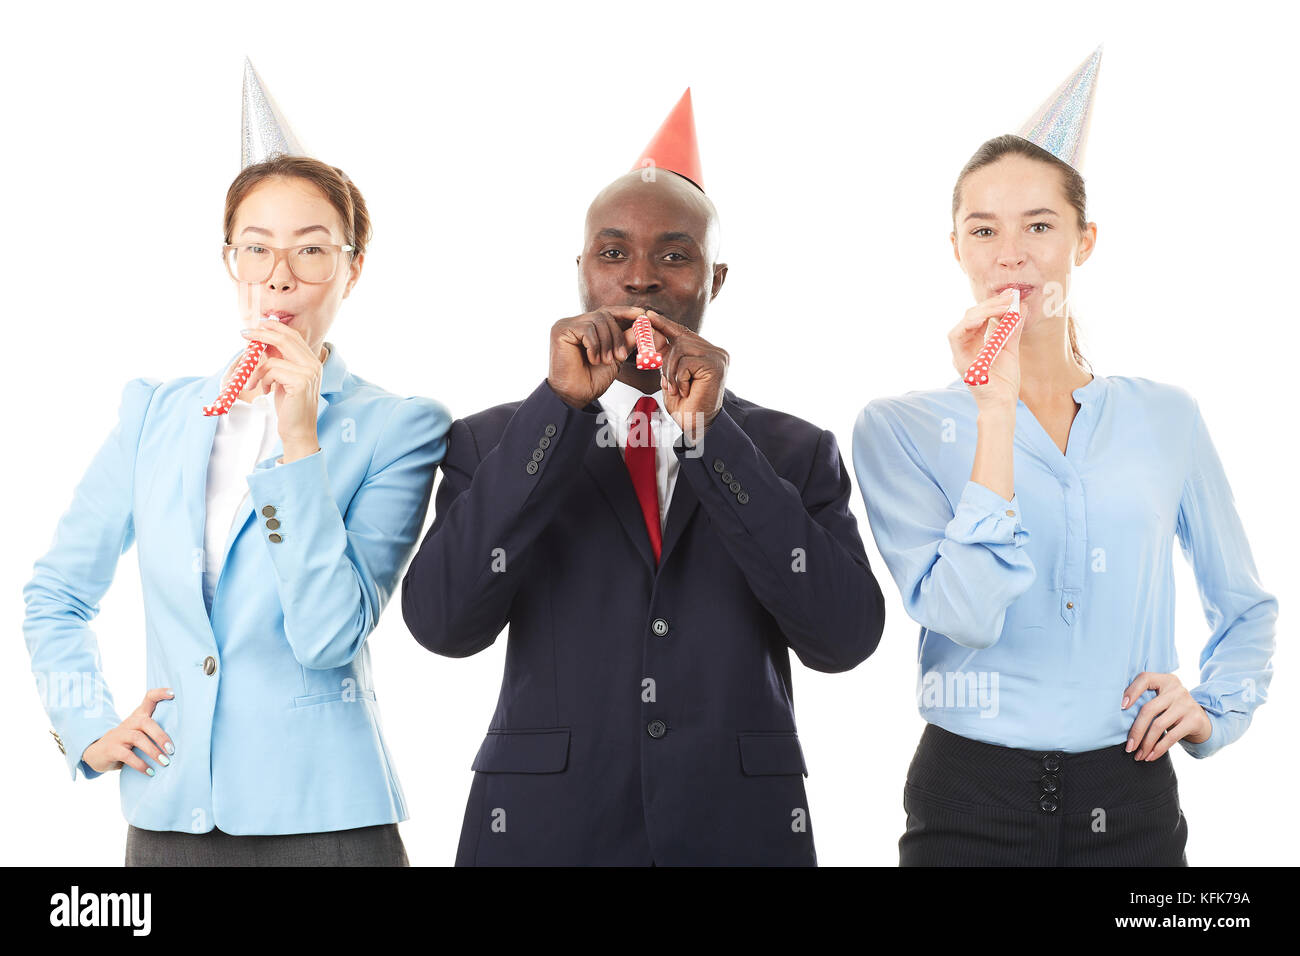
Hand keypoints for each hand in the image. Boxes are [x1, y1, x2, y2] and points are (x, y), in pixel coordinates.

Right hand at [82, 688, 175, 775]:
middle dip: (161, 736)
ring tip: (165, 762)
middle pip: (145, 722)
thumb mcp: (138, 733)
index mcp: (137, 716)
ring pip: (137, 738)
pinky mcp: (111, 749)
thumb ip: (153, 732)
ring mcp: (118, 735)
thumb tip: (184, 740)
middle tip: (172, 750)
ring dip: (153, 751)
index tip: (173, 693)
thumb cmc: (126, 743)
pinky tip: (150, 772)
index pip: (148, 699)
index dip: (160, 693)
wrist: (97, 754)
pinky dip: (140, 764)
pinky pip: (127, 755)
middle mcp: (128, 723)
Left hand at [241, 319, 322, 457]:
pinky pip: (272, 371)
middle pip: (285, 338)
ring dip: (256, 370)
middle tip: (243, 333)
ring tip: (252, 383)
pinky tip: (264, 391)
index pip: (293, 335)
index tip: (256, 325)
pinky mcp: (301, 382)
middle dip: (261, 334)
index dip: (274, 327)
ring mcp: (309, 372)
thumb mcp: (282, 379)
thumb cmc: (289, 406)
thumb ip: (277, 360)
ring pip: (273, 359)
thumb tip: (262, 341)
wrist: (298, 430)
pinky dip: (261, 380)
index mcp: (311, 361)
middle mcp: (313, 364)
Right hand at [547, 307, 642, 408]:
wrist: (576, 396)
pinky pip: (587, 329)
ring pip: (598, 320)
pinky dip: (595, 346)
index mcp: (588, 327)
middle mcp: (577, 322)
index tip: (642, 315)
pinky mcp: (561, 330)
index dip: (626, 312)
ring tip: (605, 361)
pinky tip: (593, 360)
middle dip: (617, 336)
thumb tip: (643, 326)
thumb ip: (626, 341)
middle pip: (605, 315)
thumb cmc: (591, 379)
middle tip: (621, 356)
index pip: (608, 312)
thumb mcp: (616, 358)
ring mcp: (567, 325)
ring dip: (607, 343)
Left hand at [641, 310, 727, 441]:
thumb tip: (652, 331)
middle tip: (668, 382)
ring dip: (671, 371)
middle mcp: (716, 351)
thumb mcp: (670, 374)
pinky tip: (686, 391)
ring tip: (677, 388)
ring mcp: (718, 357)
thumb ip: (665, 354)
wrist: (695, 425)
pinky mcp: (716, 365)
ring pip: (680, 349)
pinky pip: (685, 362)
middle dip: (666, 360)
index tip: (648, 315)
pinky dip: (679, 378)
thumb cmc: (684, 404)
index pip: (683, 333)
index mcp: (707, 351)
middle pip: (680, 340)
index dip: (665, 324)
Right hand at [949, 289, 1021, 415]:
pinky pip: (957, 337)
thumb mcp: (1011, 349)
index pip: (979, 317)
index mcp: (974, 343)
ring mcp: (960, 354)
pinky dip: (973, 324)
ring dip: (983, 311)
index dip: (993, 303)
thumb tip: (1021, 306)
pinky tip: (990, 318)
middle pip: (970, 316)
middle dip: (990, 304)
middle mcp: (964, 346)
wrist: (1003, 404)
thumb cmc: (1004, 381)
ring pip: (963, 323)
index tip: (1010, 295)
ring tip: (1004, 306)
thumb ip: (1013, 328)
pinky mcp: (959, 361)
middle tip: (1010, 298)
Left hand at [1121, 672, 1212, 760]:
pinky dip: (1158, 749)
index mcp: (1165, 680)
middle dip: (1136, 730)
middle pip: (1149, 709)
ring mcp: (1187, 704)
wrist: (1202, 721)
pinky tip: (1150, 756)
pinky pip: (1171, 737)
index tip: (1121, 707)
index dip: (1132, 691)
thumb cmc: (1172, 710)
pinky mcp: (1194, 720)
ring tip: (1138, 755)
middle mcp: (1177, 690)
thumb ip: (1146, 700)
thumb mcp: (1162, 699)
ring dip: (1146, 744)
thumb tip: (1116, 716)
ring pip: (1158, 725)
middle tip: (1128, 746)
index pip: (1145, 679)